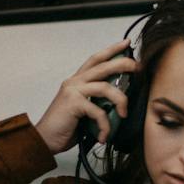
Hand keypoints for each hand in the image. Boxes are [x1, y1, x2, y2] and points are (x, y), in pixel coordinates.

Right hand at [34, 38, 139, 154]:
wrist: (45, 140)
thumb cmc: (65, 128)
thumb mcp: (86, 113)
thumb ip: (99, 104)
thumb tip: (119, 106)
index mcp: (77, 81)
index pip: (96, 60)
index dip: (111, 50)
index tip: (126, 43)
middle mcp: (75, 82)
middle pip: (103, 66)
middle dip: (123, 64)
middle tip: (137, 67)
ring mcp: (73, 91)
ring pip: (105, 87)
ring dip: (120, 100)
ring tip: (124, 114)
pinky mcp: (73, 103)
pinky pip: (98, 111)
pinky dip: (105, 125)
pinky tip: (104, 136)